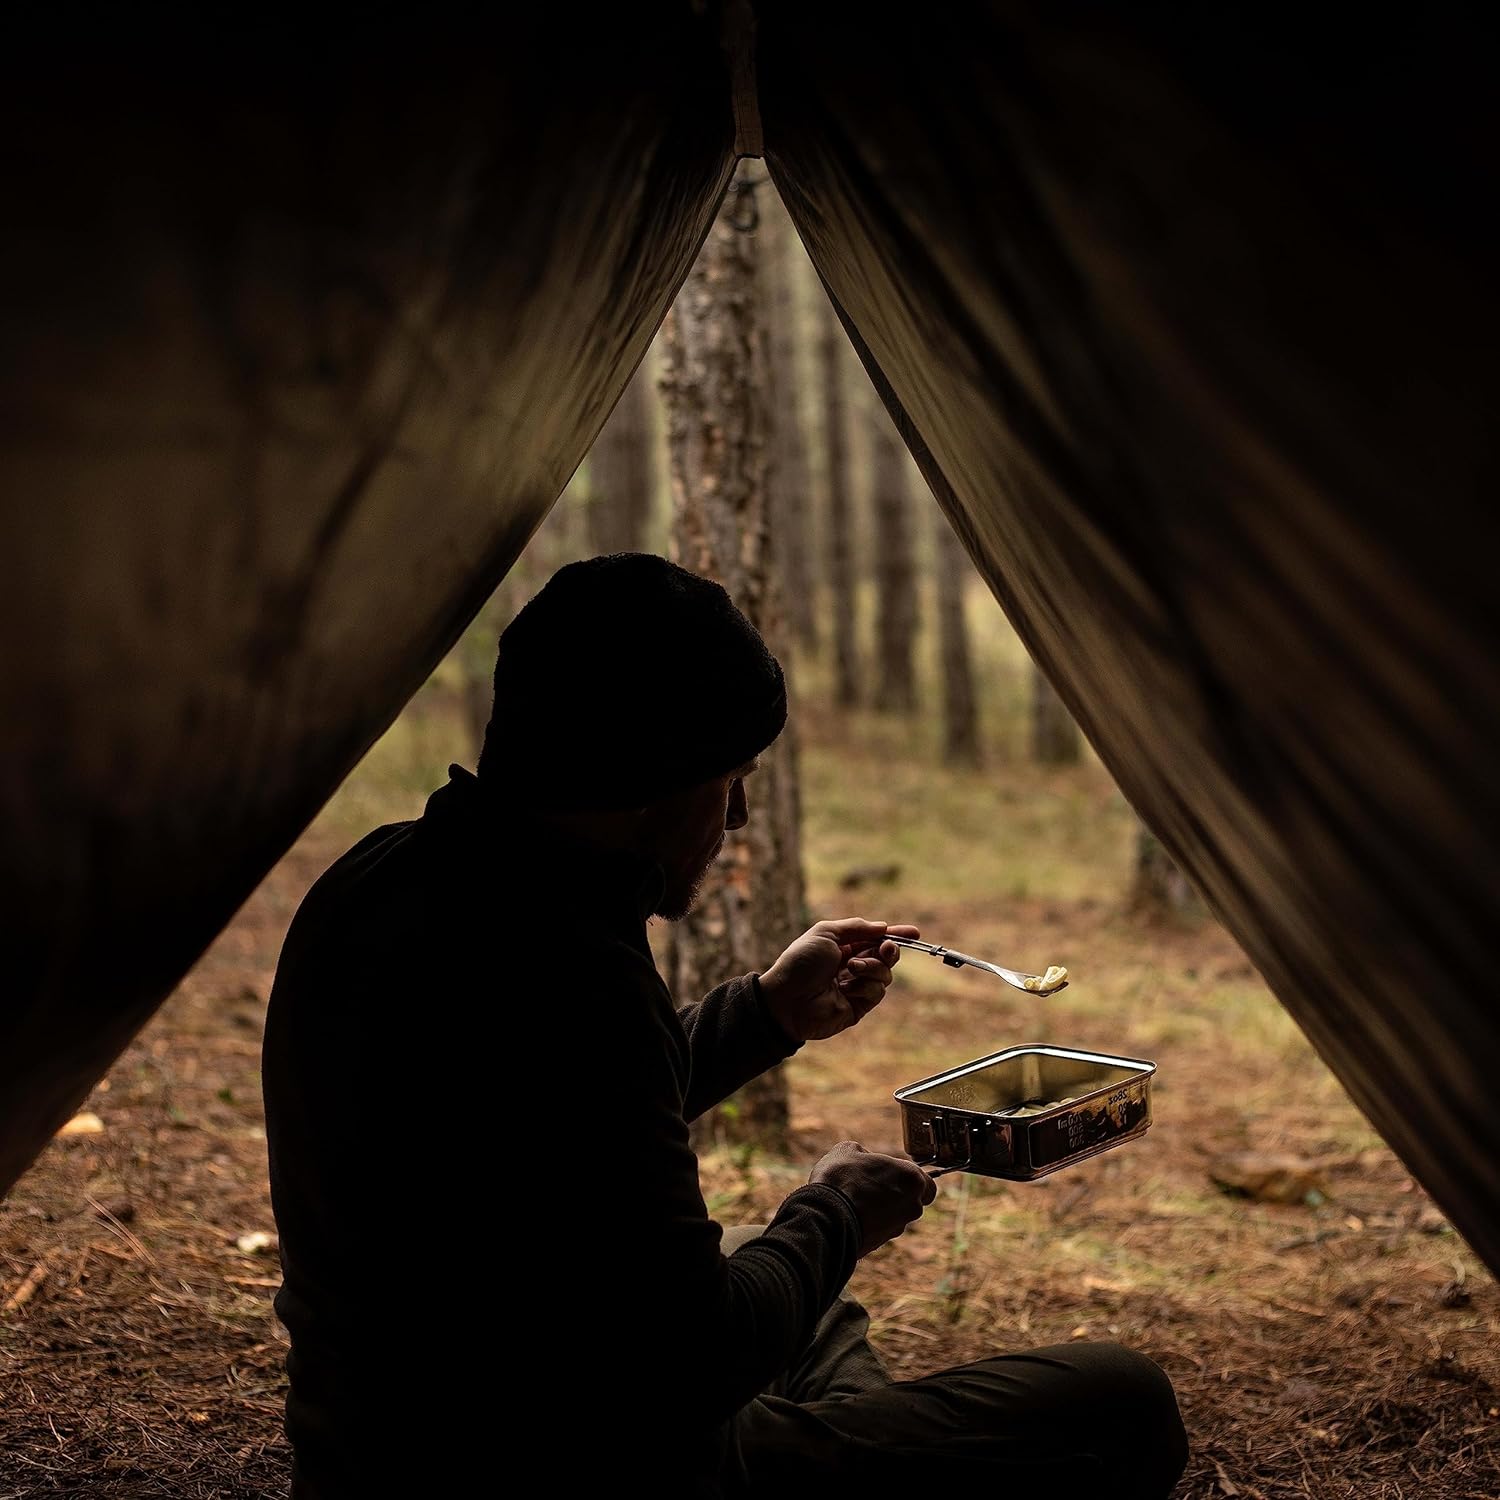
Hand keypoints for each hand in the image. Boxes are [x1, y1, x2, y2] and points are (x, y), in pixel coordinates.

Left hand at [758, 919, 919, 1043]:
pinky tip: (848, 986)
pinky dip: (866, 985)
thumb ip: (856, 927)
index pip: (874, 939)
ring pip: (885, 974)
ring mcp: (856, 987)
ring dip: (872, 967)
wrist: (788, 999)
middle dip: (890, 950)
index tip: (914, 933)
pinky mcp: (858, 1007)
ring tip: (852, 967)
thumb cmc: (801, 962)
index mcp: (843, 947)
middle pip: (885, 956)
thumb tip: (883, 927)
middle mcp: (851, 966)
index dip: (895, 935)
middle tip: (886, 948)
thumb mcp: (826, 933)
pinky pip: (877, 992)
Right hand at [809, 1141, 936, 1256]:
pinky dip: (870, 1222)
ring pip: (896, 1215)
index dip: (909, 1176)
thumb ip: (864, 1153)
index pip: (926, 1181)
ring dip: (882, 1208)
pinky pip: (880, 1229)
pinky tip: (850, 1213)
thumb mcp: (848, 1150)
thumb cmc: (841, 1180)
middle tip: (874, 1184)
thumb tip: (864, 1159)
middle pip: (913, 1200)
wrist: (825, 1219)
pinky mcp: (881, 1243)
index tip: (892, 1172)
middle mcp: (912, 1206)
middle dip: (897, 1193)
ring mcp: (898, 1227)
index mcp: (912, 1179)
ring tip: (856, 1198)